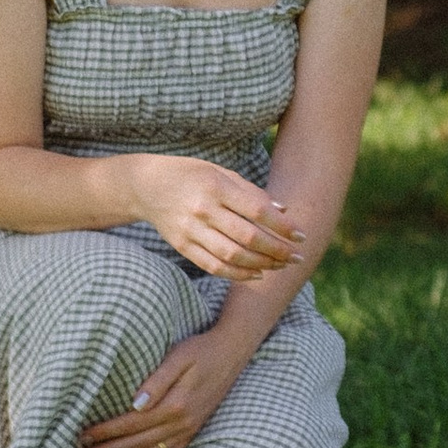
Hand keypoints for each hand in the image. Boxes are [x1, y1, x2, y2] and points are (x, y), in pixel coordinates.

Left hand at [81, 330, 239, 447]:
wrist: (232, 352)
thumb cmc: (200, 350)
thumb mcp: (178, 356)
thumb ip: (157, 380)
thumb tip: (136, 403)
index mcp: (174, 405)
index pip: (131, 423)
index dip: (106, 431)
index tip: (83, 434)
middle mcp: (181, 423)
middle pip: (136, 443)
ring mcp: (187, 431)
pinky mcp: (192, 432)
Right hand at [126, 155, 301, 277]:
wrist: (146, 186)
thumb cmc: (192, 175)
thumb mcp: (221, 173)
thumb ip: (252, 192)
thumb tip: (284, 211)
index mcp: (216, 187)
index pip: (258, 211)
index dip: (283, 226)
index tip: (301, 236)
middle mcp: (203, 209)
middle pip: (248, 237)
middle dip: (277, 250)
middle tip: (297, 257)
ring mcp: (190, 230)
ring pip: (232, 256)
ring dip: (262, 265)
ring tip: (280, 266)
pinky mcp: (182, 246)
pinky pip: (213, 266)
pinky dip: (238, 274)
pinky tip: (257, 274)